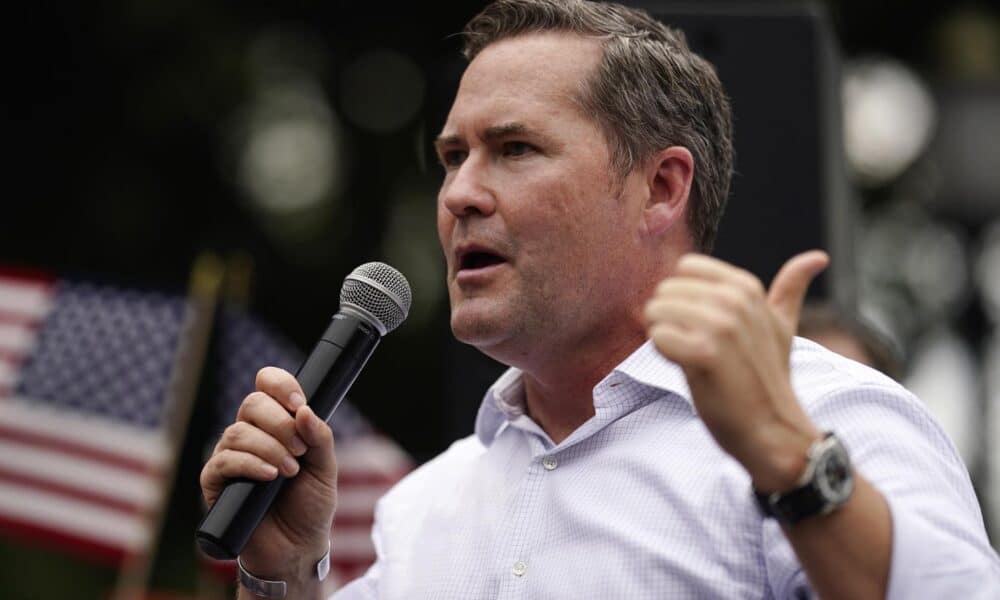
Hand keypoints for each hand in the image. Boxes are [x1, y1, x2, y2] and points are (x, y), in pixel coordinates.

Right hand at [200, 367, 336, 579]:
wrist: (297, 547)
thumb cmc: (310, 506)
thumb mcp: (326, 468)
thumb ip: (320, 438)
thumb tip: (305, 410)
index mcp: (277, 424)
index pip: (267, 385)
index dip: (280, 385)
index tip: (299, 403)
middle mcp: (251, 434)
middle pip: (252, 403)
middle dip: (279, 423)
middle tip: (299, 450)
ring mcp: (230, 457)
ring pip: (238, 432)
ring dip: (269, 448)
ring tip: (289, 471)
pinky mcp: (215, 482)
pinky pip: (224, 461)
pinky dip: (250, 465)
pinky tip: (269, 477)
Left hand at [644, 251, 828, 491]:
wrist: (772, 430)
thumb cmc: (768, 378)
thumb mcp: (782, 326)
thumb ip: (790, 289)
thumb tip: (818, 257)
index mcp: (747, 288)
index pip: (685, 268)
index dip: (683, 299)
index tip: (703, 326)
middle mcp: (736, 300)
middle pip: (666, 291)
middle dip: (670, 320)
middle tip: (697, 349)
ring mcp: (722, 326)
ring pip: (656, 312)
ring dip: (664, 338)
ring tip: (694, 360)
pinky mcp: (706, 353)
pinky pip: (658, 337)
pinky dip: (664, 356)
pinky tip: (690, 370)